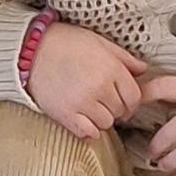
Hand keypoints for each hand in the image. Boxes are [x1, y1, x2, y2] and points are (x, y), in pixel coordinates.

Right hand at [26, 19, 146, 139]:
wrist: (31, 50)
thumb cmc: (66, 42)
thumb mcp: (100, 42)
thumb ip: (124, 58)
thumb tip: (143, 70)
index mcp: (112, 69)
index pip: (134, 97)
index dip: (131, 102)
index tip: (124, 101)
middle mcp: (100, 88)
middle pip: (120, 112)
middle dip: (116, 108)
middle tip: (104, 101)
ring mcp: (83, 103)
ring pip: (106, 124)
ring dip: (101, 119)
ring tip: (91, 108)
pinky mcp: (66, 115)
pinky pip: (87, 133)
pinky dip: (88, 131)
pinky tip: (83, 121)